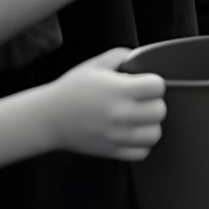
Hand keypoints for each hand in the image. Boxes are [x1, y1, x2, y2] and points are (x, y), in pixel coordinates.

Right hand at [44, 47, 166, 161]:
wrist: (49, 118)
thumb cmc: (72, 89)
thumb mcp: (95, 65)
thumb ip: (120, 56)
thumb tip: (137, 57)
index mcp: (118, 90)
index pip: (157, 87)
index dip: (154, 82)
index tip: (144, 82)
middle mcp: (120, 114)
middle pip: (159, 111)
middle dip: (154, 102)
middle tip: (143, 99)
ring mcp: (117, 136)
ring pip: (154, 134)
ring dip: (151, 124)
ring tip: (140, 117)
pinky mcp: (112, 151)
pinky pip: (142, 152)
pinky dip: (142, 143)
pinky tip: (133, 132)